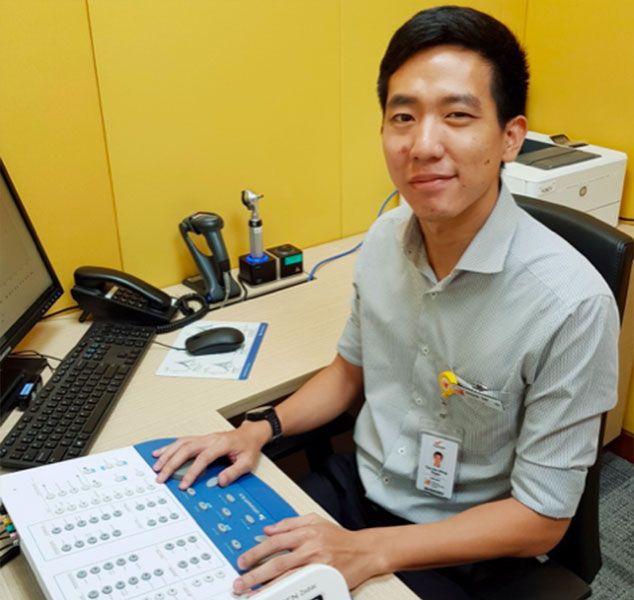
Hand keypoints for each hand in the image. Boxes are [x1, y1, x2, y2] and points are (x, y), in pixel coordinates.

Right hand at [151, 420, 270, 489]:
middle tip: (161, 477)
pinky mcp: (200, 439)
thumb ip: (234, 472)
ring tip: (156, 466)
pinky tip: (159, 453)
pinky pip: (181, 441)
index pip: (203, 458)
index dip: (192, 472)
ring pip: (181, 443)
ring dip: (167, 454)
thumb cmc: (248, 447)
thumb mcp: (247, 462)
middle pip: (186, 449)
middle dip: (172, 463)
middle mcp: (210, 439)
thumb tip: (221, 481)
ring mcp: (204, 438)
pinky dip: (169, 447)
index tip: (183, 485)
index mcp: (221, 444)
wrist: (250, 434)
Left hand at [233, 514, 381, 593]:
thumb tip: (268, 529)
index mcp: (306, 532)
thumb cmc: (339, 537)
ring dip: (266, 587)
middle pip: (277, 562)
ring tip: (252, 594)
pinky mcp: (324, 579)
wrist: (364, 551)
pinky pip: (301, 587)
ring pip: (287, 577)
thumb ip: (290, 523)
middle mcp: (310, 548)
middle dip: (255, 572)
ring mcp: (317, 565)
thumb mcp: (315, 521)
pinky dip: (287, 592)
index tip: (243, 560)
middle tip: (240, 581)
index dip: (257, 551)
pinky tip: (277, 596)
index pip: (275, 541)